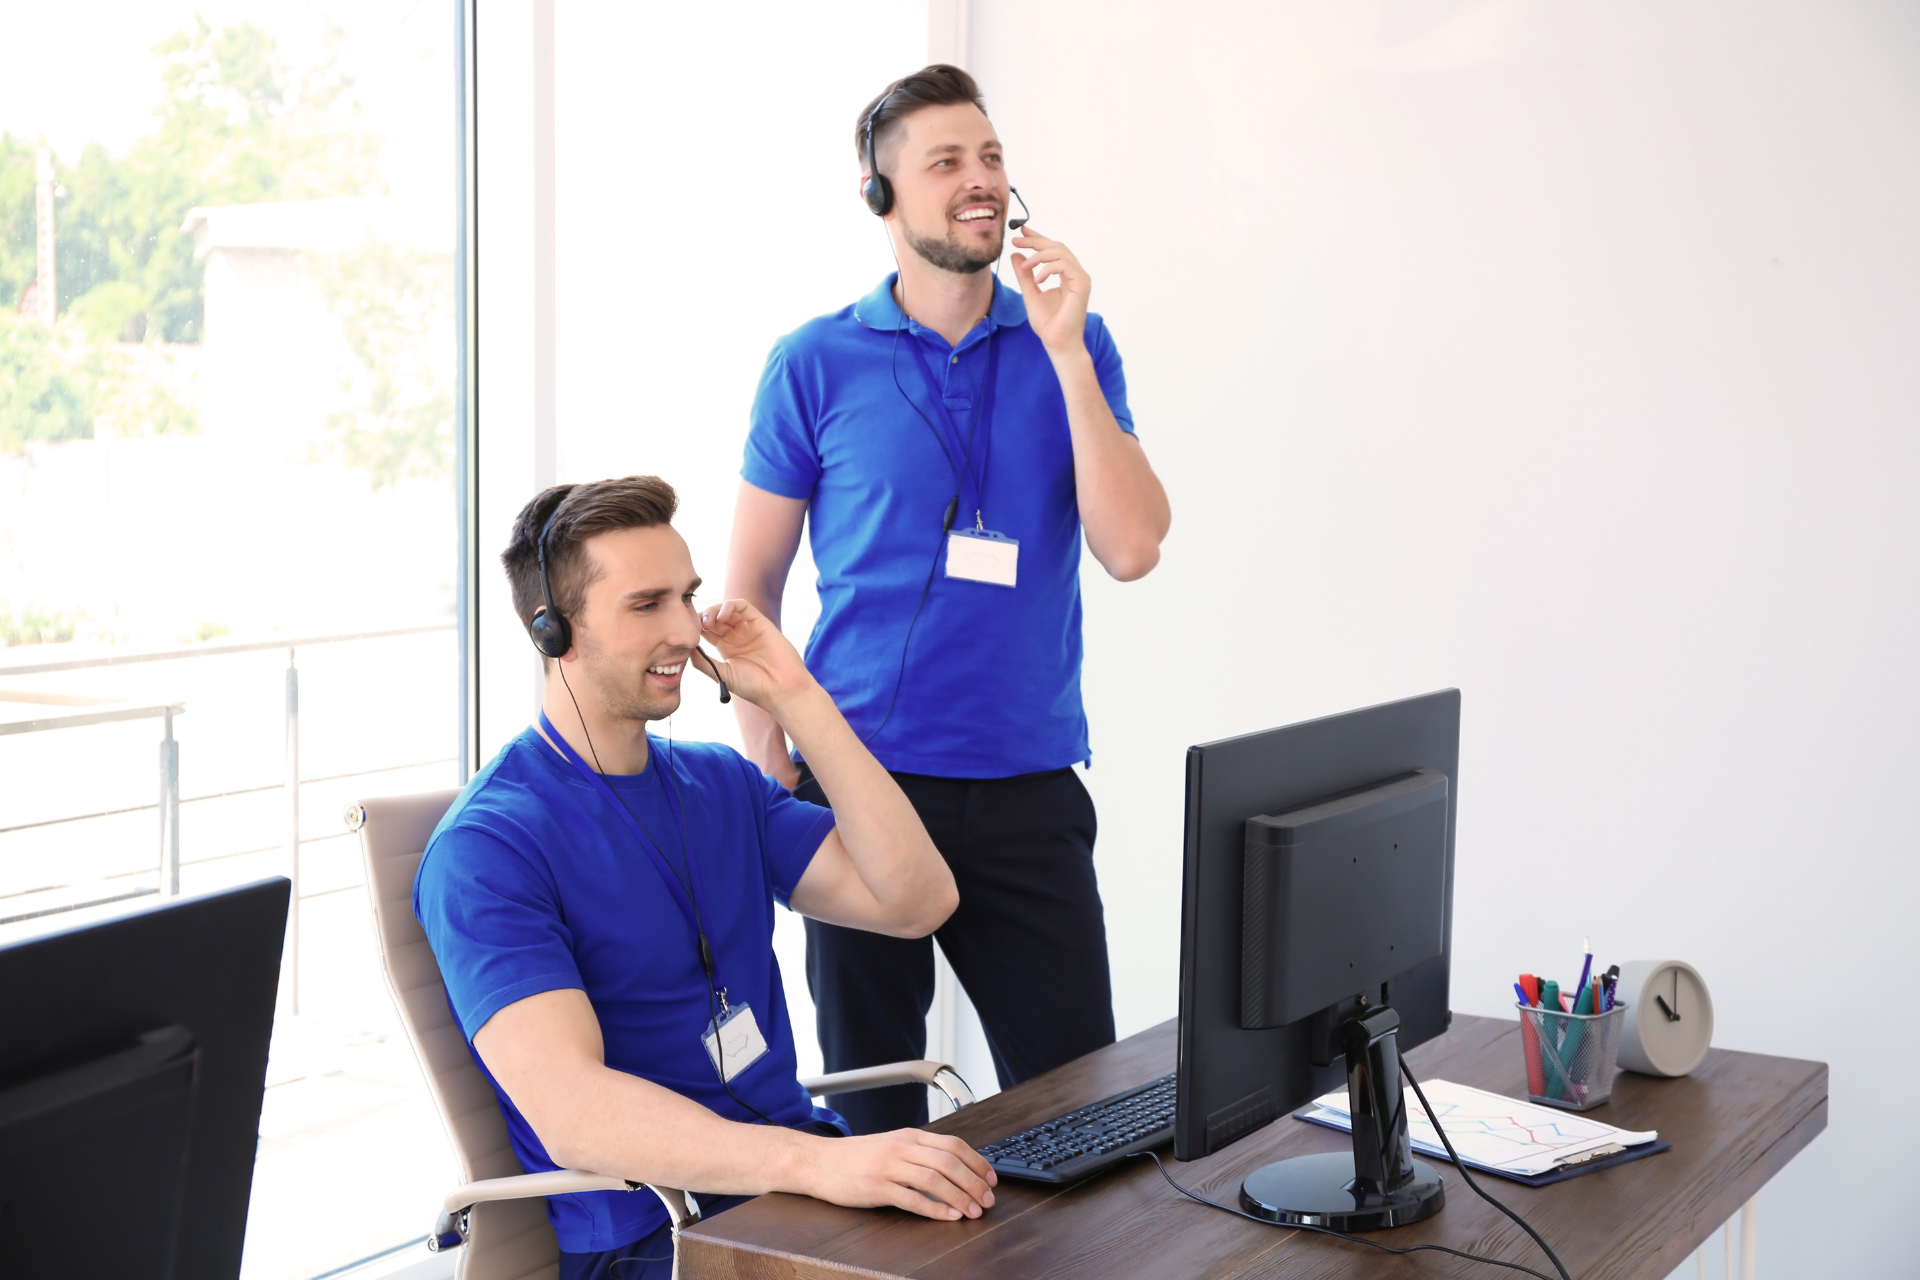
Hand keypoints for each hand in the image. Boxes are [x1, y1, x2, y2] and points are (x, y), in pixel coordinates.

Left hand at [695, 599, 816, 718]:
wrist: (780, 689)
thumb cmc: (753, 686)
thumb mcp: (722, 674)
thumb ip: (703, 661)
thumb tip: (686, 647)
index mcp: (726, 649)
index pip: (706, 631)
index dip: (695, 628)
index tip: (687, 633)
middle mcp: (736, 636)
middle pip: (714, 618)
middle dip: (702, 618)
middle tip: (695, 626)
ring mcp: (747, 628)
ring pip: (726, 609)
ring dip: (713, 611)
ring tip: (708, 622)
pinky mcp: (759, 622)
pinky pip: (742, 606)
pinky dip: (729, 605)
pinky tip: (722, 616)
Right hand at [795, 1129, 996, 1220]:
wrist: (818, 1161)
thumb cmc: (855, 1157)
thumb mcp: (891, 1145)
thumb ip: (919, 1152)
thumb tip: (953, 1166)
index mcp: (909, 1136)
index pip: (953, 1145)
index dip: (977, 1162)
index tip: (991, 1178)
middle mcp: (902, 1147)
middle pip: (949, 1162)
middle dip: (974, 1182)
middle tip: (988, 1199)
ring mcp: (889, 1167)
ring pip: (934, 1179)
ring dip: (959, 1196)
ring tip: (974, 1211)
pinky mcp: (876, 1187)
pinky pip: (911, 1198)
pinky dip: (934, 1208)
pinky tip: (948, 1216)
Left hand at [1009, 227, 1090, 358]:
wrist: (1057, 342)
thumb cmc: (1048, 323)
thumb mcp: (1030, 293)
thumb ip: (1025, 275)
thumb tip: (1016, 255)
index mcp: (1066, 274)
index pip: (1052, 249)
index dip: (1037, 238)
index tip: (1021, 232)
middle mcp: (1075, 273)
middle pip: (1057, 246)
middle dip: (1036, 241)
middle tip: (1017, 240)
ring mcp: (1081, 278)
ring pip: (1061, 252)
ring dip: (1040, 254)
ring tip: (1026, 265)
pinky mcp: (1082, 284)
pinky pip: (1065, 265)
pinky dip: (1048, 269)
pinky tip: (1037, 279)